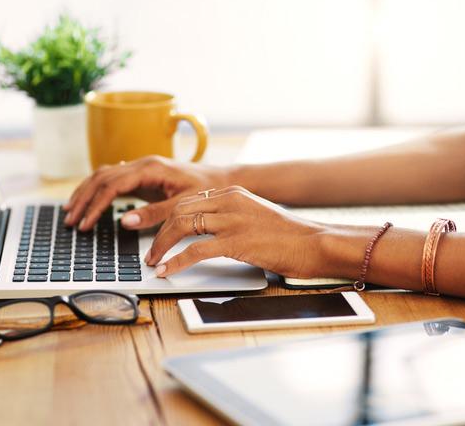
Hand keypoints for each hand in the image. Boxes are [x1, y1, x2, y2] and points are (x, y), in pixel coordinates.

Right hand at [63, 155, 230, 230]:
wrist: (222, 180)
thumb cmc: (207, 190)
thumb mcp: (183, 205)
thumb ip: (155, 214)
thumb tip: (125, 221)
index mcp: (151, 168)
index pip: (112, 185)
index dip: (95, 205)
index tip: (85, 224)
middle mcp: (143, 164)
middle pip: (102, 177)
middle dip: (83, 199)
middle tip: (70, 220)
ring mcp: (142, 168)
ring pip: (104, 175)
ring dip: (86, 192)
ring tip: (72, 211)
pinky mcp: (143, 175)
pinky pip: (113, 179)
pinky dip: (98, 189)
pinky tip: (89, 200)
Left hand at [146, 186, 328, 277]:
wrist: (314, 243)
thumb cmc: (288, 235)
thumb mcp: (254, 214)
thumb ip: (230, 216)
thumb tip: (203, 232)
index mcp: (232, 193)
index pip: (188, 201)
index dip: (167, 219)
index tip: (158, 234)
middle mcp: (229, 201)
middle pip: (180, 211)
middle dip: (159, 233)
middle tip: (150, 252)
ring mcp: (233, 220)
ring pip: (182, 226)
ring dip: (161, 246)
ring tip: (153, 262)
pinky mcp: (237, 241)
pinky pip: (195, 250)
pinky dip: (176, 261)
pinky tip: (167, 270)